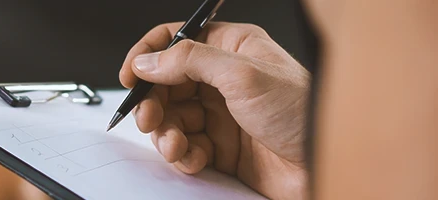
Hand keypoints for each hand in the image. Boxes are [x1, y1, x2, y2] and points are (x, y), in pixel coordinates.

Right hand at [119, 22, 309, 198]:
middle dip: (153, 102)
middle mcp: (224, 79)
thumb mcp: (243, 75)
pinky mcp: (222, 148)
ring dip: (166, 133)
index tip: (130, 74)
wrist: (325, 167)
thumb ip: (190, 61)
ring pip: (172, 119)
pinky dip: (183, 155)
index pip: (177, 41)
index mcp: (233, 49)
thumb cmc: (302, 113)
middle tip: (147, 117)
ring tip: (175, 144)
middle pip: (167, 84)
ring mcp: (222, 115)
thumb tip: (150, 60)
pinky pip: (186, 148)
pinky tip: (193, 158)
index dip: (149, 55)